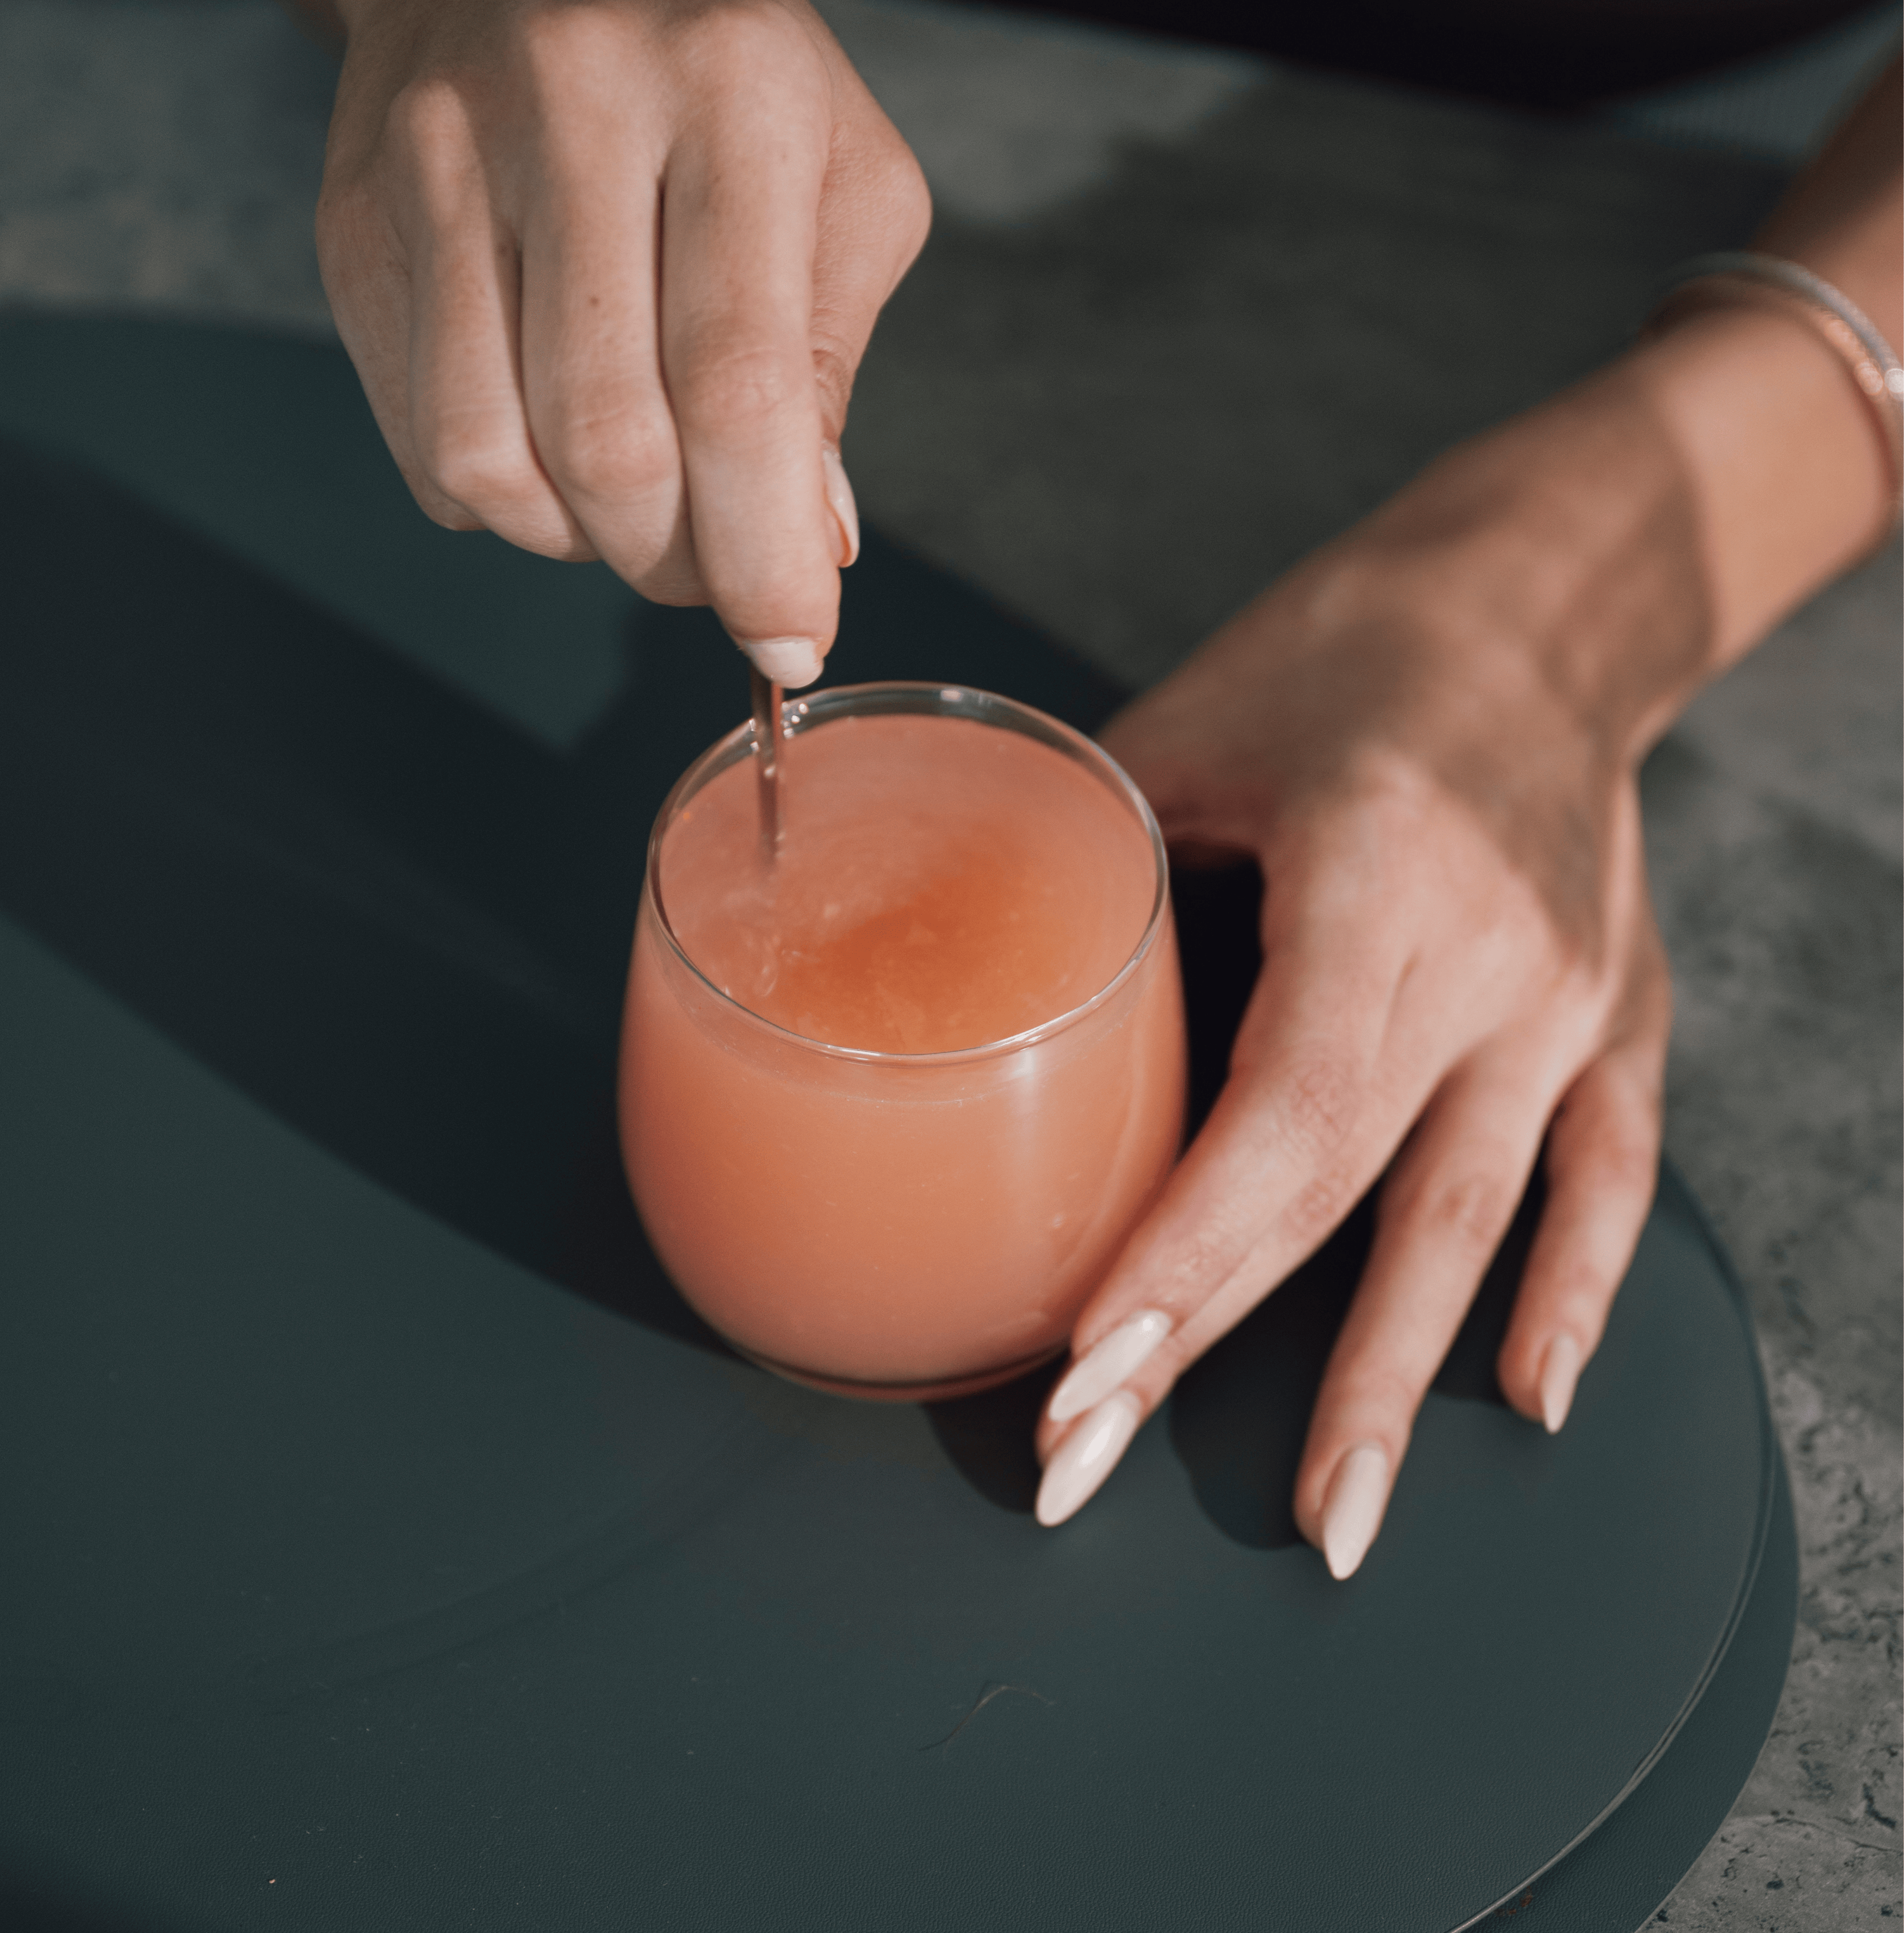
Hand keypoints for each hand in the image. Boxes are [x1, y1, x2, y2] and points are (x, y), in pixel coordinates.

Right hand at [315, 0, 929, 686]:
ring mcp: (434, 162)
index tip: (790, 643)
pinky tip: (550, 441)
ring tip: (636, 506)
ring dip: (579, 542)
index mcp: (727, 95)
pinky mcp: (353, 221)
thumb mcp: (842, 186)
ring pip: (492, 465)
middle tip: (714, 569)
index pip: (735, 388)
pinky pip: (422, 444)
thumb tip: (812, 541)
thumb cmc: (726, 81)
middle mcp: (565, 110)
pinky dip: (503, 498)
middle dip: (675, 563)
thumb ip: (830, 363)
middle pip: (607, 447)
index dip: (763, 553)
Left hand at [1029, 370, 1706, 1568]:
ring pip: (1484, 1221)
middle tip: (1096, 1471)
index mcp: (1381, 877)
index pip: (1285, 1115)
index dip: (1184, 1256)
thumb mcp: (1202, 715)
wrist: (1561, 592)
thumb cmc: (1365, 635)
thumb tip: (980, 949)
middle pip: (1354, 1195)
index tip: (1085, 1371)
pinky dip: (1569, 1289)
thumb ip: (1094, 847)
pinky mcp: (1621, 1013)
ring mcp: (1574, 1000)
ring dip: (1397, 1383)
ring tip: (1328, 1527)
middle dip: (1220, 1349)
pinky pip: (1607, 1177)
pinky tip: (1526, 1394)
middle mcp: (1495, 961)